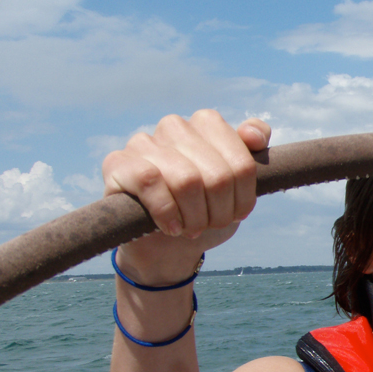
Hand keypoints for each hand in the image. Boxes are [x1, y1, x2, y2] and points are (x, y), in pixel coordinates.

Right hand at [103, 110, 270, 283]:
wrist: (167, 247)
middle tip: (210, 224)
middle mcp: (175, 126)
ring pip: (187, 180)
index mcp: (208, 124)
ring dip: (195, 217)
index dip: (243, 198)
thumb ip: (254, 158)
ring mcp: (144, 142)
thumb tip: (254, 136)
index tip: (236, 212)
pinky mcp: (118, 164)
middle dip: (219, 212)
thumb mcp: (239, 190)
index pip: (243, 165)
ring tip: (191, 229)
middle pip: (219, 176)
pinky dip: (166, 212)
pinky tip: (170, 227)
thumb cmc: (205, 212)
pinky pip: (150, 181)